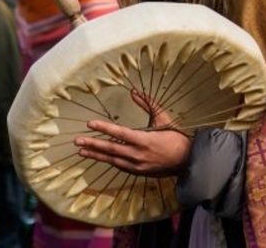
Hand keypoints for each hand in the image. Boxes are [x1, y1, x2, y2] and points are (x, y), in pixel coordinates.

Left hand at [73, 90, 190, 177]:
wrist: (188, 160)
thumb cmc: (175, 137)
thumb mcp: (163, 118)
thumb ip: (147, 104)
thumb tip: (134, 91)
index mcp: (144, 139)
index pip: (118, 133)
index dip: (103, 128)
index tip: (89, 124)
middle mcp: (138, 154)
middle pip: (110, 148)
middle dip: (92, 145)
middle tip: (77, 141)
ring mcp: (137, 165)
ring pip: (112, 159)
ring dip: (96, 155)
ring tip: (81, 151)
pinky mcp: (139, 172)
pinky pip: (119, 166)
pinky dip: (108, 161)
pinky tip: (98, 157)